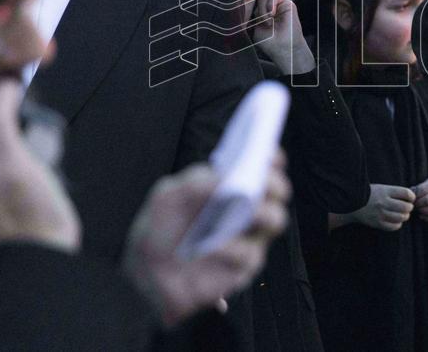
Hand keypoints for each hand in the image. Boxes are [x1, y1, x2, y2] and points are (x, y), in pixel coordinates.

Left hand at [122, 152, 290, 327]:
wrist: (149, 272)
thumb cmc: (162, 227)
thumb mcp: (167, 196)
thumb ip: (195, 181)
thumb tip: (227, 177)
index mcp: (231, 183)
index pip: (262, 165)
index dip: (271, 158)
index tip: (270, 155)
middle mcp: (247, 207)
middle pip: (278, 191)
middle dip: (274, 184)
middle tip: (262, 183)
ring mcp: (249, 236)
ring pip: (275, 220)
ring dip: (263, 213)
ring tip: (248, 210)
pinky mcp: (244, 266)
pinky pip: (249, 254)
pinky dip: (232, 248)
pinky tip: (213, 246)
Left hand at [250, 0, 314, 74]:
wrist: (284, 48)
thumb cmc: (269, 42)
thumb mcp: (254, 27)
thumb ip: (250, 14)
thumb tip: (245, 0)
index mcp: (258, 14)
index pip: (249, 3)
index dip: (246, 6)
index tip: (244, 14)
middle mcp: (267, 9)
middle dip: (254, 8)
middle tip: (258, 22)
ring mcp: (277, 6)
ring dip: (262, 9)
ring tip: (267, 22)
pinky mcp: (286, 4)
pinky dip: (270, 4)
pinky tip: (272, 15)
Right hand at [350, 183, 415, 231]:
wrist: (352, 203)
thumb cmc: (370, 194)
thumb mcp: (381, 188)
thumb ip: (395, 192)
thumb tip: (411, 197)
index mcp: (385, 191)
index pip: (406, 193)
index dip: (412, 197)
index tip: (410, 198)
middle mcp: (383, 202)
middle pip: (406, 207)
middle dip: (409, 208)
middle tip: (407, 207)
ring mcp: (380, 213)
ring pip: (402, 217)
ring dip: (404, 216)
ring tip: (402, 214)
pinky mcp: (378, 223)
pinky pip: (394, 226)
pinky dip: (398, 224)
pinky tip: (395, 221)